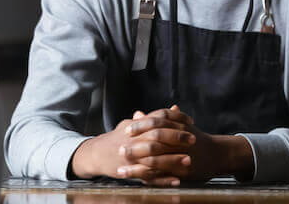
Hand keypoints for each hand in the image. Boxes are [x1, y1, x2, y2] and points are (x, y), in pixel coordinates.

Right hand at [71, 106, 195, 185]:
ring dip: (172, 159)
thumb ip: (154, 117)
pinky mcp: (130, 171)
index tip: (190, 122)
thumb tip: (174, 109)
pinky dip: (163, 179)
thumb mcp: (132, 124)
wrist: (95, 154)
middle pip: (157, 136)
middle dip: (176, 137)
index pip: (158, 118)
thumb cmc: (117, 138)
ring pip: (154, 157)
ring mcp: (131, 156)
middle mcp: (133, 139)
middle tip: (193, 139)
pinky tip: (176, 180)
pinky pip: (149, 176)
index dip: (175, 119)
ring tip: (188, 160)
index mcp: (136, 126)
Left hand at [120, 107, 254, 181]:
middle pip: (153, 142)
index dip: (140, 126)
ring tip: (121, 170)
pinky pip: (163, 176)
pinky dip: (149, 179)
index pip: (156, 123)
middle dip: (135, 147)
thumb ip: (155, 120)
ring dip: (137, 168)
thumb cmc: (194, 137)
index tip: (126, 129)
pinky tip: (137, 181)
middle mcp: (179, 142)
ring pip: (155, 162)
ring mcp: (181, 158)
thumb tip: (136, 113)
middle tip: (119, 150)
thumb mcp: (178, 124)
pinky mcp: (182, 173)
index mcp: (178, 126)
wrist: (218, 153)